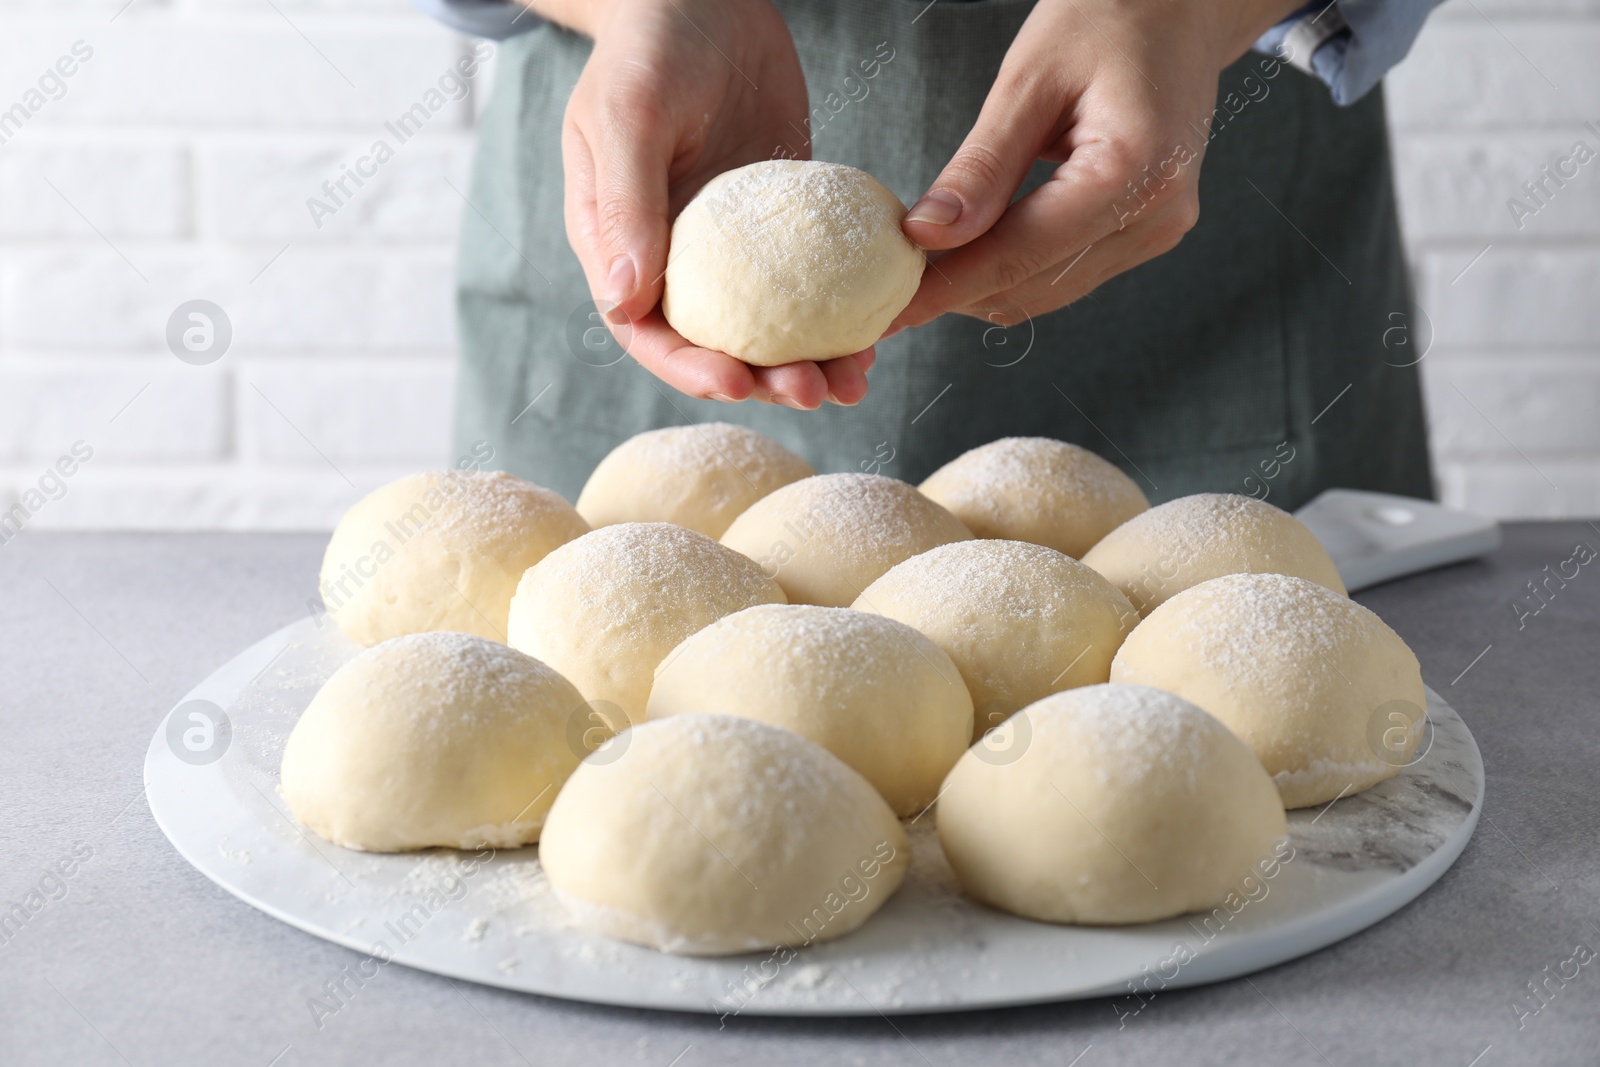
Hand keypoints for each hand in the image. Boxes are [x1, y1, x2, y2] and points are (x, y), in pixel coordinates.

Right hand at [558, 0, 874, 408]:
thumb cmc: (648, 48)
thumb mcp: (628, 117)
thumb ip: (625, 205)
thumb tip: (624, 299)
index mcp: (620, 247)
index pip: (648, 331)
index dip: (690, 368)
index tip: (737, 383)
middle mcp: (674, 258)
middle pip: (715, 343)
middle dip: (762, 378)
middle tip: (814, 389)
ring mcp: (733, 246)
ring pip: (769, 325)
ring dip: (809, 359)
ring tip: (855, 380)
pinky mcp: (783, 225)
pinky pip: (813, 280)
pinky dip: (841, 311)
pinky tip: (879, 327)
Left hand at [891, 0, 1304, 330]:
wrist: (1177, 9)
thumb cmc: (1107, 20)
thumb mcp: (1030, 80)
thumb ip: (981, 166)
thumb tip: (927, 235)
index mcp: (1132, 170)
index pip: (1021, 252)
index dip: (948, 285)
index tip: (890, 308)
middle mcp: (1155, 215)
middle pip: (1034, 282)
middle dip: (958, 290)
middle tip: (892, 287)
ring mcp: (1157, 230)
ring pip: (1048, 291)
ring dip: (983, 286)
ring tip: (924, 270)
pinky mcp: (1146, 233)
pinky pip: (1067, 273)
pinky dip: (1015, 271)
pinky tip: (972, 253)